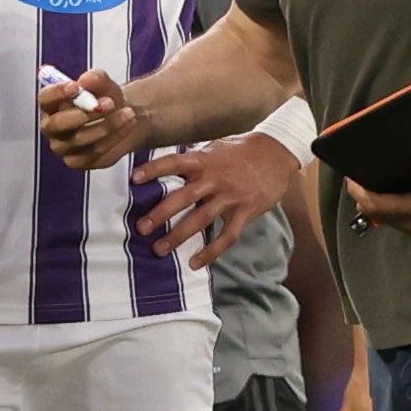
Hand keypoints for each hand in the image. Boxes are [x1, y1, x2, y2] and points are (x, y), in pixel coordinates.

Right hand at [38, 63, 148, 168]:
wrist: (120, 119)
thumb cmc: (104, 98)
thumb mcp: (104, 84)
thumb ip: (96, 79)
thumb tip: (86, 80)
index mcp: (51, 105)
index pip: (45, 99)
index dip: (57, 93)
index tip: (76, 86)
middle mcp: (52, 128)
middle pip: (58, 124)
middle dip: (84, 113)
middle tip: (110, 103)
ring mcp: (63, 147)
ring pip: (80, 139)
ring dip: (107, 125)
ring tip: (129, 112)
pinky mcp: (78, 162)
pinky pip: (95, 152)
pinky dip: (114, 137)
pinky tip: (128, 124)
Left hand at [133, 134, 297, 266]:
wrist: (276, 153)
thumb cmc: (242, 150)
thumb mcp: (215, 148)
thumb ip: (194, 159)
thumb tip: (167, 165)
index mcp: (204, 160)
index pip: (174, 162)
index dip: (154, 169)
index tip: (134, 179)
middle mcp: (215, 178)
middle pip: (183, 196)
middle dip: (160, 213)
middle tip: (140, 228)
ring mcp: (231, 196)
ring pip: (201, 218)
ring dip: (178, 235)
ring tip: (159, 249)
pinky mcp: (246, 211)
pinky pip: (227, 235)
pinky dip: (211, 251)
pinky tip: (196, 263)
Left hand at [345, 157, 410, 239]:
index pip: (379, 205)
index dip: (360, 192)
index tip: (352, 177)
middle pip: (377, 213)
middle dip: (363, 196)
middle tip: (357, 176)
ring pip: (387, 219)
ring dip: (374, 202)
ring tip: (370, 181)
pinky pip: (398, 220)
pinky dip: (388, 208)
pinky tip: (392, 194)